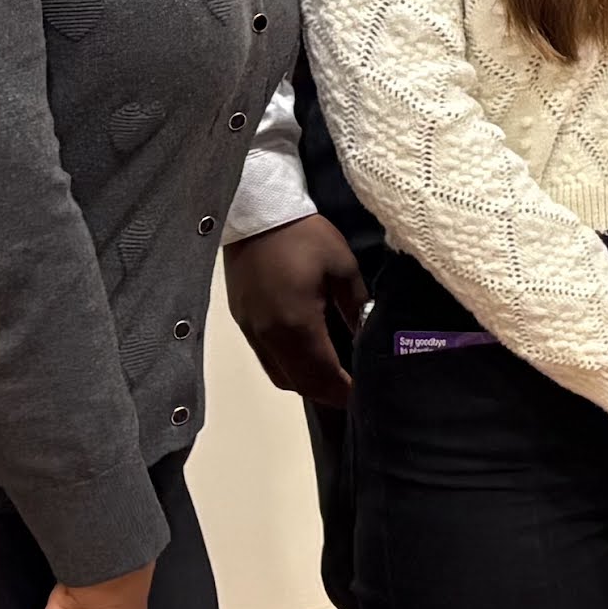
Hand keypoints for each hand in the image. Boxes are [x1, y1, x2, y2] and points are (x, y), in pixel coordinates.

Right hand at [225, 214, 360, 410]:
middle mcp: (269, 336)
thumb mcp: (342, 267)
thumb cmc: (304, 236)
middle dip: (328, 394)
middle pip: (299, 384)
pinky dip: (288, 368)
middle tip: (353, 392)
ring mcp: (251, 330)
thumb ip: (356, 307)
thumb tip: (366, 338)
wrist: (256, 211)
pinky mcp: (241, 321)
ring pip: (279, 375)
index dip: (345, 391)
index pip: (323, 375)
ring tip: (332, 377)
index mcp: (296, 324)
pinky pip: (266, 358)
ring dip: (306, 383)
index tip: (366, 397)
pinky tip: (306, 356)